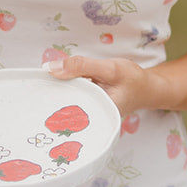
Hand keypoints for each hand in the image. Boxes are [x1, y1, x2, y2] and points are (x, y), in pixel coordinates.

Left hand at [46, 54, 170, 118]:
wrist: (146, 88)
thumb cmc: (133, 80)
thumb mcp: (110, 68)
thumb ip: (82, 66)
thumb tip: (51, 68)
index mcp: (99, 116)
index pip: (68, 112)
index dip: (52, 100)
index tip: (39, 88)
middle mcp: (92, 120)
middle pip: (65, 110)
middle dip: (54, 96)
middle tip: (40, 86)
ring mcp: (90, 116)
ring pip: (68, 104)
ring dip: (60, 92)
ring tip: (46, 85)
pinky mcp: (88, 109)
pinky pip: (73, 101)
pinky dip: (68, 91)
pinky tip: (60, 84)